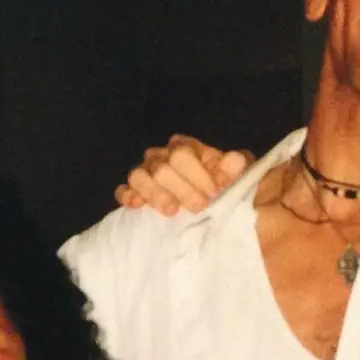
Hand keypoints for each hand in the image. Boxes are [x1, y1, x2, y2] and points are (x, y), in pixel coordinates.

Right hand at [115, 137, 250, 216]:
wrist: (208, 200)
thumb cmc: (220, 185)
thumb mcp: (232, 176)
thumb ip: (234, 168)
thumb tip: (236, 160)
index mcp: (185, 147)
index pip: (183, 154)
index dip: (197, 175)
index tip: (214, 193)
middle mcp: (161, 155)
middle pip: (161, 168)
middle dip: (182, 189)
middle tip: (200, 207)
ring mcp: (145, 172)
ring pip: (139, 176)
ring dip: (156, 194)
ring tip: (172, 211)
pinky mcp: (133, 190)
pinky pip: (123, 190)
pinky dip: (128, 197)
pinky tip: (137, 206)